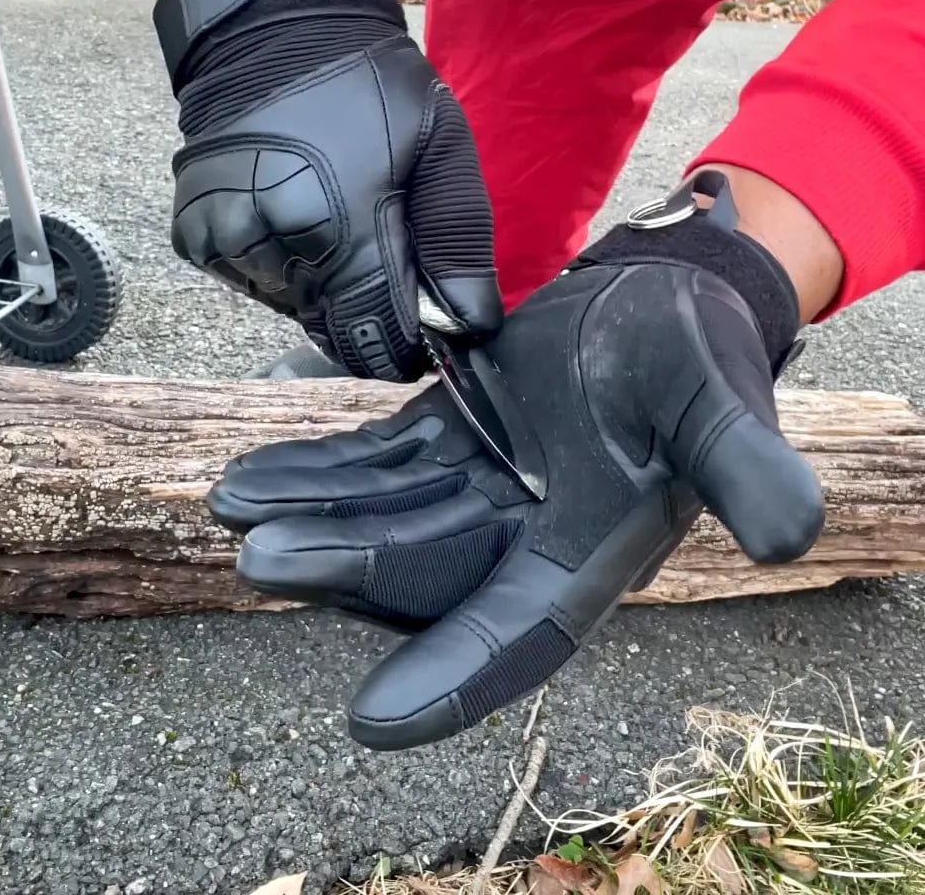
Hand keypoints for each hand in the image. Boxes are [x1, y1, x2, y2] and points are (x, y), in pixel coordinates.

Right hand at [157, 0, 502, 381]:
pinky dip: (281, 262)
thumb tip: (470, 326)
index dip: (406, 343)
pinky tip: (292, 205)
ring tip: (330, 208)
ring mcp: (223, 244)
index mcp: (336, 230)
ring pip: (294, 306)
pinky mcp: (195, 237)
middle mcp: (270, 248)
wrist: (270, 25)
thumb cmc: (367, 83)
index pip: (376, 341)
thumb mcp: (439, 145)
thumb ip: (458, 242)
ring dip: (323, 282)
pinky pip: (255, 280)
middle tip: (377, 236)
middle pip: (334, 327)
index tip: (421, 322)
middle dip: (365, 302)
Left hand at [208, 199, 824, 749]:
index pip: (516, 636)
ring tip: (234, 505)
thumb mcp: (717, 400)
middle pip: (422, 570)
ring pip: (381, 517)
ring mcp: (472, 489)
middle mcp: (519, 539)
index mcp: (586, 555)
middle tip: (262, 555)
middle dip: (344, 567)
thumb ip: (741, 463)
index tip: (370, 723)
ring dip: (311, 517)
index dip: (452, 678)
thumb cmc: (693, 352)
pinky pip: (369, 463)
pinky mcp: (440, 440)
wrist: (656, 303)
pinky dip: (314, 468)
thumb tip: (792, 534)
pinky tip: (250, 473)